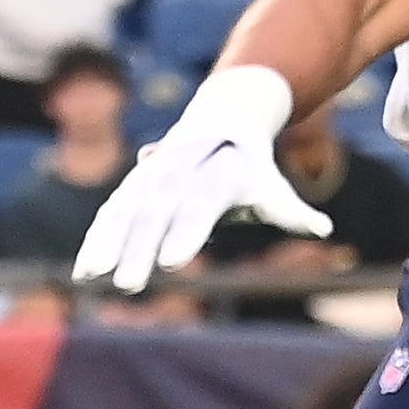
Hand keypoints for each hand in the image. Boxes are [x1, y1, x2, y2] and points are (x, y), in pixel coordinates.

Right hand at [75, 65, 329, 292]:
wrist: (219, 123)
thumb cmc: (251, 168)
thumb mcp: (272, 186)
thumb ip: (292, 212)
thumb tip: (323, 228)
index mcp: (212, 179)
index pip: (198, 210)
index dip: (186, 235)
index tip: (173, 262)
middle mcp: (175, 178)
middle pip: (155, 217)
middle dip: (139, 251)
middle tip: (131, 285)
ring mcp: (148, 181)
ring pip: (123, 215)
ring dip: (105, 245)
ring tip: (92, 278)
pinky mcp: (130, 189)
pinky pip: (110, 215)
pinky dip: (95, 240)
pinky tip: (84, 271)